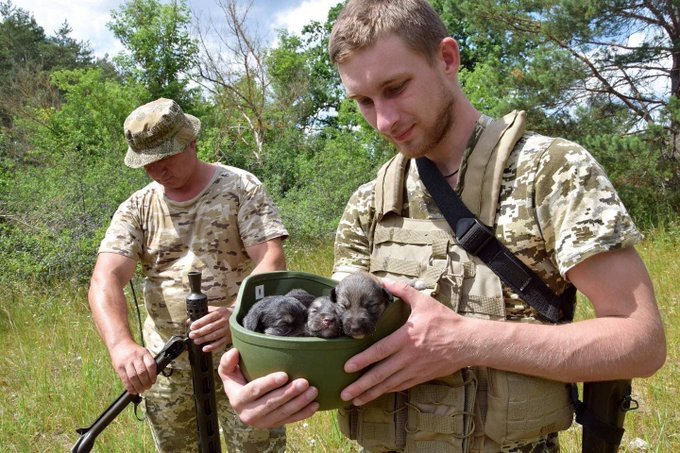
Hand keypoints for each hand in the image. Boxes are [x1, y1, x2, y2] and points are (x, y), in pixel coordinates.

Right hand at [110, 340, 156, 394]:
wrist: (120, 344)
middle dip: (146, 383)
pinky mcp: (119, 367)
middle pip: (142, 372)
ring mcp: (126, 362)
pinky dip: (129, 387)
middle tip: (148, 387)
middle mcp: (135, 357)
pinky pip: (125, 379)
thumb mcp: (143, 352)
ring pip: (133, 377)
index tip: (153, 381)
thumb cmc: (134, 351)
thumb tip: (153, 377)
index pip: (151, 365)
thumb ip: (148, 362)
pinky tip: (133, 390)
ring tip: (141, 390)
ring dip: (138, 386)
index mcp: (144, 353)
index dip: (153, 375)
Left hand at [188, 305, 232, 351]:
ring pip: (214, 336)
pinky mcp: (229, 338)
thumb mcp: (217, 310)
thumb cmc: (225, 314)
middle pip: (210, 327)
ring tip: (196, 341)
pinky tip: (205, 348)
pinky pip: (220, 343)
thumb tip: (189, 320)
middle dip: (200, 332)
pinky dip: (212, 347)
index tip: (192, 326)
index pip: (209, 318)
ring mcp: (228, 330)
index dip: (200, 323)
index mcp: (221, 312)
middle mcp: (225, 321)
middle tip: (192, 335)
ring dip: (204, 339)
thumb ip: (204, 314)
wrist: (241, 318)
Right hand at [218, 348, 319, 427]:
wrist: (243, 403)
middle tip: (304, 382)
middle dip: (289, 393)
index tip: (284, 375)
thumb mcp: (228, 372)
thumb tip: (235, 352)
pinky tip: (315, 405)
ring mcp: (263, 422)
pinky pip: (290, 420)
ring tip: (313, 391)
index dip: (269, 383)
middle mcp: (248, 414)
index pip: (254, 391)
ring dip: (300, 402)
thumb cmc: (238, 381)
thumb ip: (227, 362)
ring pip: (283, 413)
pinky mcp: (274, 425)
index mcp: (238, 399)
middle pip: (271, 403)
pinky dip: (304, 414)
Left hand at [340, 278, 469, 405]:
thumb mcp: (424, 302)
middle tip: (344, 394)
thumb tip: (384, 281)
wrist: (468, 343)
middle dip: (361, 385)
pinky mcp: (422, 377)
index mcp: (406, 338)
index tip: (347, 368)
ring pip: (389, 384)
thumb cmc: (445, 321)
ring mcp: (415, 369)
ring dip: (371, 393)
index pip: (379, 351)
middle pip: (380, 374)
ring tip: (355, 401)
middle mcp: (408, 357)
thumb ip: (402, 291)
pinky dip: (388, 391)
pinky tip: (377, 394)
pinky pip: (401, 386)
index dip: (362, 360)